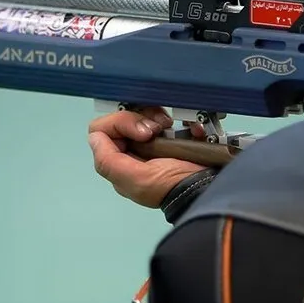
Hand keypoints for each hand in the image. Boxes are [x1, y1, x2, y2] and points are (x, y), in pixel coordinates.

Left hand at [88, 107, 207, 207]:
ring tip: (170, 127)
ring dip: (157, 116)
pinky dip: (177, 119)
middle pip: (123, 118)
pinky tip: (185, 127)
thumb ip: (108, 161)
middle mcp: (133, 153)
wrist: (209, 187)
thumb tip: (94, 137)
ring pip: (142, 114)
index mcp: (121, 164)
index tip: (144, 131)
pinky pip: (166, 118)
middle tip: (159, 128)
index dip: (121, 123)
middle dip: (142, 117)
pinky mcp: (172, 138)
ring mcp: (153, 144)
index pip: (103, 130)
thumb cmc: (173, 187)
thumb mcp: (137, 180)